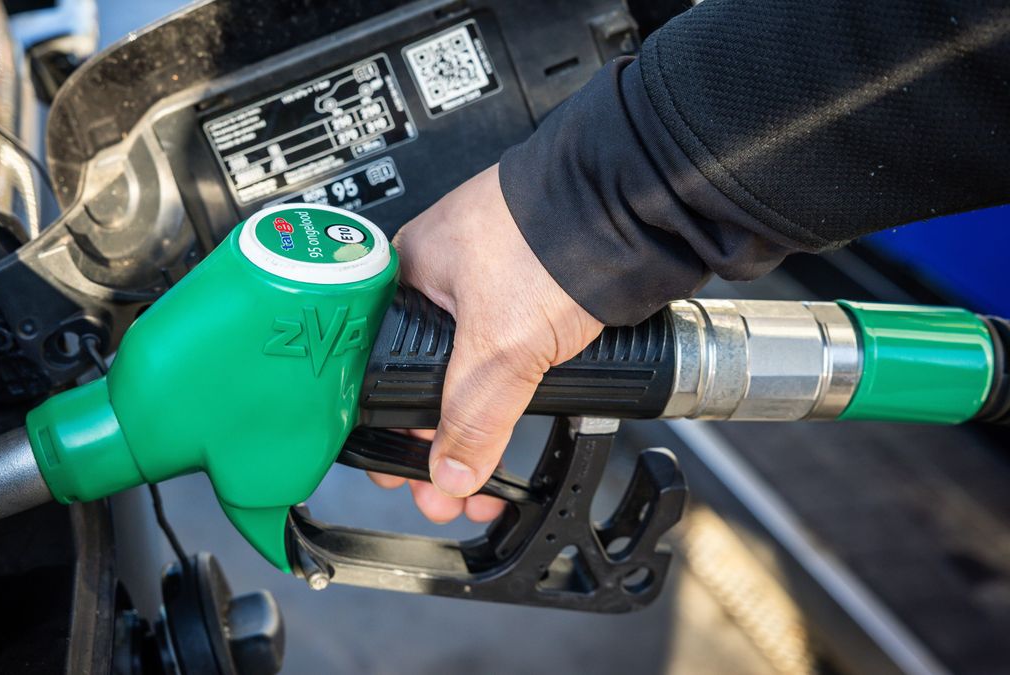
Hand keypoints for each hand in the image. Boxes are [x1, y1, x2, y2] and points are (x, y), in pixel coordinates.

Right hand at [368, 164, 603, 522]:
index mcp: (406, 276)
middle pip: (422, 379)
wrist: (634, 205)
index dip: (386, 428)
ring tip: (480, 475)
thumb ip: (471, 415)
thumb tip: (450, 471)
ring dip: (472, 427)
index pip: (375, 367)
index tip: (398, 472)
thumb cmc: (555, 232)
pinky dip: (505, 399)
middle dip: (434, 443)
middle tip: (445, 490)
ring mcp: (487, 286)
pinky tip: (507, 428)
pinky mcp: (529, 295)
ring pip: (466, 374)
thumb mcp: (500, 343)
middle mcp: (439, 279)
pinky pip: (503, 359)